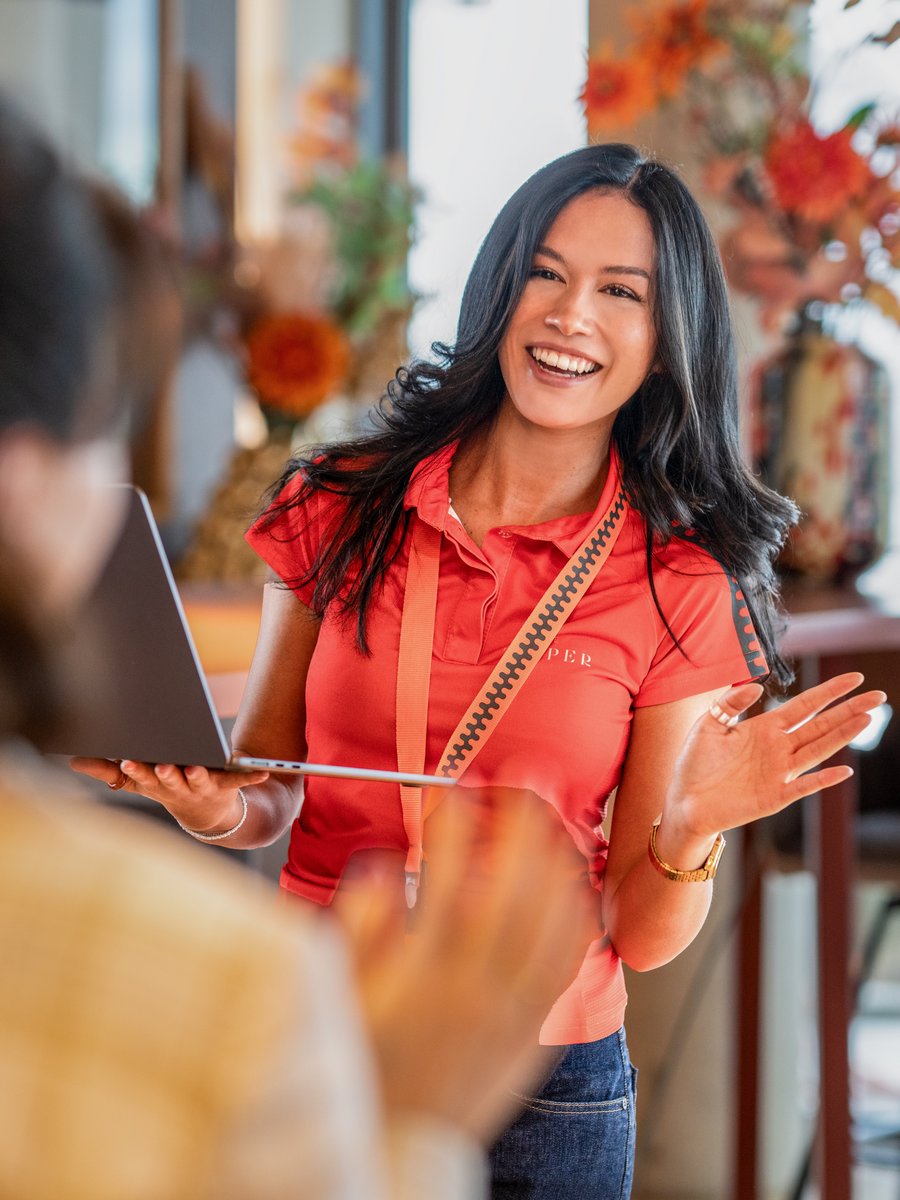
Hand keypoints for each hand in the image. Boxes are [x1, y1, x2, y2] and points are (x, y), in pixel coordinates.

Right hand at [69, 756, 268, 832]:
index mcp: (156, 782)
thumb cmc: (167, 787)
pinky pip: (239, 781)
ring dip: (198, 776)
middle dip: (165, 774)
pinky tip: (264, 771)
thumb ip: (108, 770)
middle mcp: (179, 786)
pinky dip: (251, 776)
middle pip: (171, 779)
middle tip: (163, 766)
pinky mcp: (226, 786)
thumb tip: (73, 760)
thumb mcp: (137, 779)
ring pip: (199, 781)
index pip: (143, 776)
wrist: (208, 815)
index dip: (137, 769)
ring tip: (196, 768)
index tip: (129, 759)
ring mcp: (203, 787)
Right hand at [333, 785, 592, 1143]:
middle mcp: (477, 988)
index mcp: (422, 975)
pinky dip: (577, 917)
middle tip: (524, 774)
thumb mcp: (332, 997)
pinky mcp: (531, 1033)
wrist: (387, 1150)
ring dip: (558, 859)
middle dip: (523, 820)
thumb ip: (358, 927)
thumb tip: (384, 866)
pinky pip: (569, 966)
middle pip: (517, 886)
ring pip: (554, 921)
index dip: (453, 821)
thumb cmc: (353, 1067)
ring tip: (553, 817)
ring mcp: (512, 1011)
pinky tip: (575, 887)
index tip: (448, 786)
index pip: (448, 876)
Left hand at [662, 672, 886, 840]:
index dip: (829, 692)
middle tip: (879, 696)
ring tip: (867, 719)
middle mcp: (778, 748)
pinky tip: (843, 771)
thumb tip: (757, 685)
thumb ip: (730, 702)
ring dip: (842, 736)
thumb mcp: (708, 723)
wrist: (683, 801)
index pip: (805, 705)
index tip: (856, 678)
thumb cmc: (695, 764)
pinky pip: (803, 787)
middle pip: (821, 725)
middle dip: (849, 710)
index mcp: (765, 728)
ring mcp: (779, 772)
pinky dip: (822, 780)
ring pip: (818, 750)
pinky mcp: (774, 796)